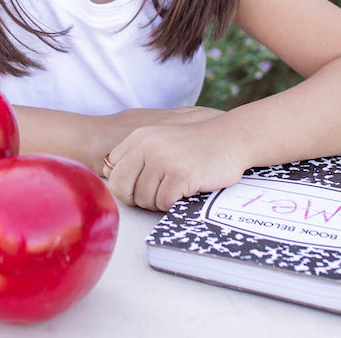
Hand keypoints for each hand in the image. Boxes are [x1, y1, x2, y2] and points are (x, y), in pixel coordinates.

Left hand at [103, 115, 245, 211]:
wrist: (231, 137)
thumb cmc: (196, 144)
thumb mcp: (161, 139)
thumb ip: (137, 154)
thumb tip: (110, 175)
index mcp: (139, 137)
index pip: (111, 171)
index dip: (126, 185)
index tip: (143, 185)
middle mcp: (147, 146)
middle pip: (122, 189)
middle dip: (138, 198)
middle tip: (158, 194)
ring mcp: (163, 160)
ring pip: (143, 199)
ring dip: (159, 201)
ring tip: (176, 189)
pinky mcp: (180, 175)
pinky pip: (163, 203)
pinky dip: (173, 203)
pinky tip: (185, 190)